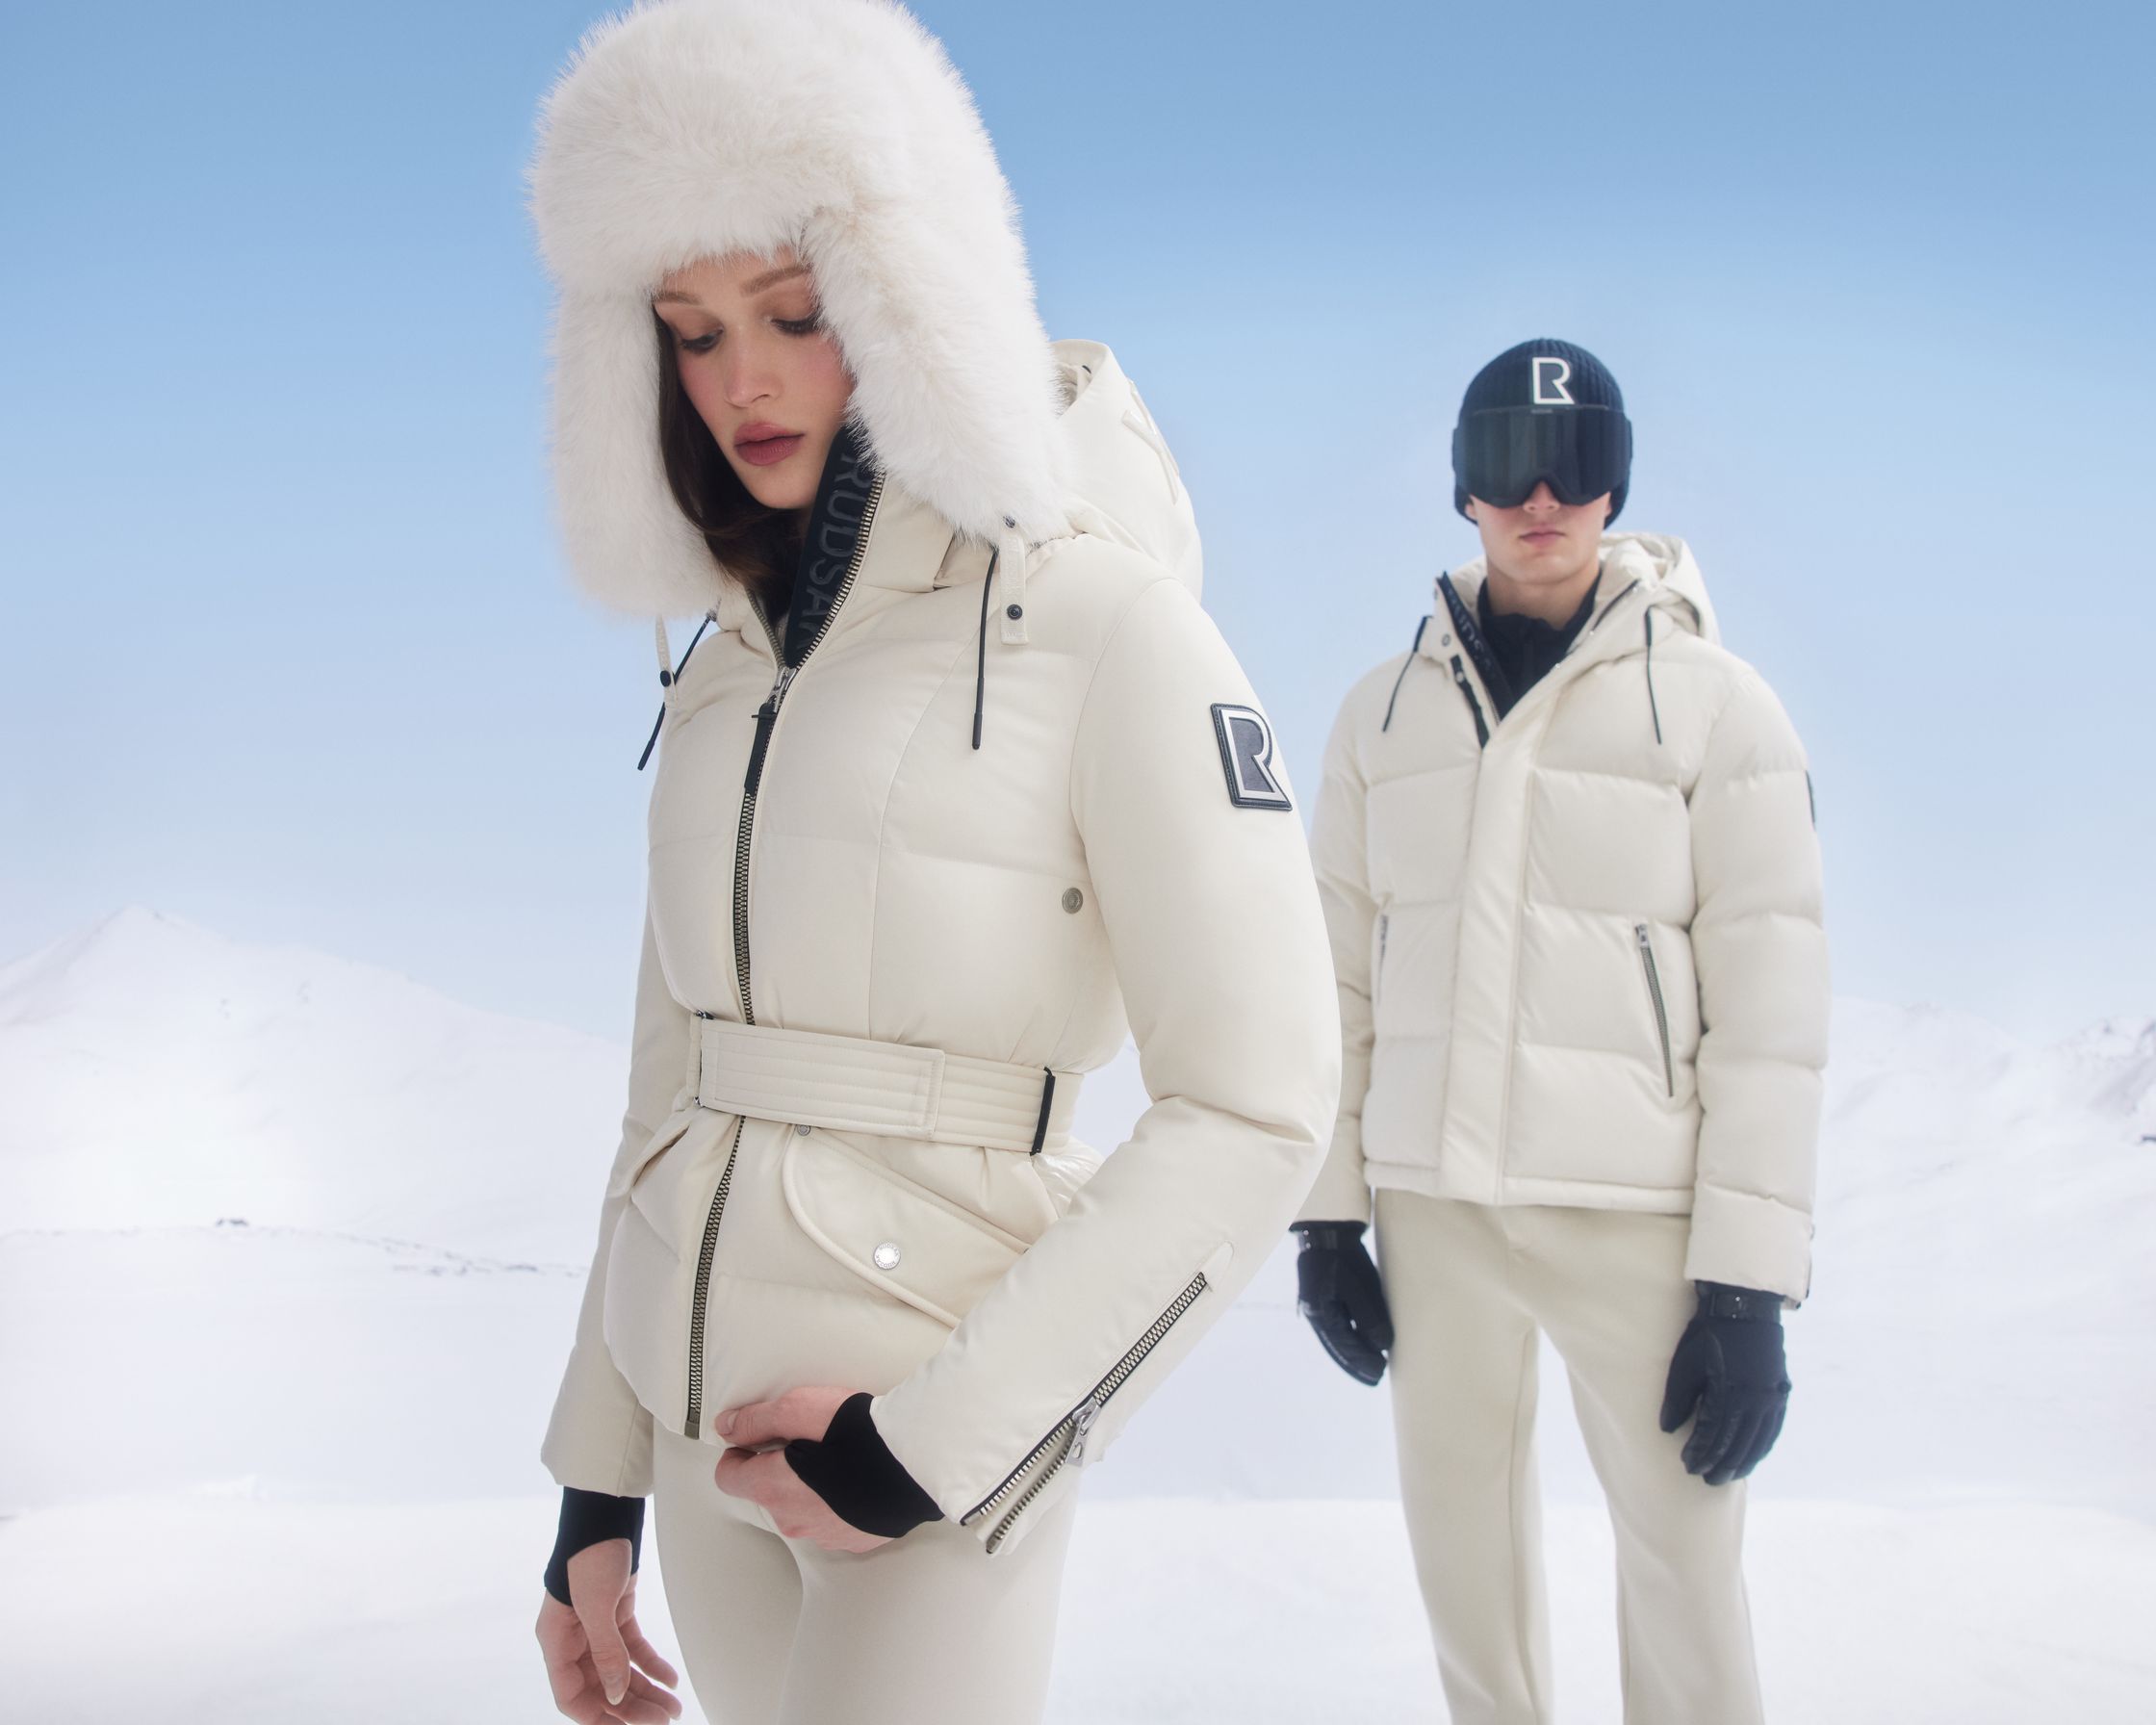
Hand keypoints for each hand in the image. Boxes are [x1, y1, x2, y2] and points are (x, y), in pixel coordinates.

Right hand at [535, 1542, 681, 1723]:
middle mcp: (574, 1640)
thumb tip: (615, 1694)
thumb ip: (605, 1652)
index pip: (571, 1695)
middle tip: (662, 1720)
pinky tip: (670, 1679)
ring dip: (646, 1691)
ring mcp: (595, 1629)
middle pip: (601, 1687)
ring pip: (620, 1672)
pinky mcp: (616, 1615)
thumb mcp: (596, 1605)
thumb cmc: (590, 1556)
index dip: (596, 1716)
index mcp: (557, 1641)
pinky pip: (633, 1649)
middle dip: (631, 1707)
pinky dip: (651, 1665)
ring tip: (674, 1707)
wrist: (606, 1516)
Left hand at [714, 1386, 893, 1552]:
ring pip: (801, 1508)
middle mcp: (792, 1520)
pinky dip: (838, 1501)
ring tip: (840, 1457)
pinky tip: (859, 1478)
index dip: (740, 1452)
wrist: (916, 1462)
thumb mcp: (798, 1408)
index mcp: (772, 1488)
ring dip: (809, 1486)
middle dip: (779, 1467)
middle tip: (810, 1438)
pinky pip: (832, 1520)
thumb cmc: (856, 1432)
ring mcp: (823, 1534)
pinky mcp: (853, 1540)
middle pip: (768, 1492)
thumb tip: (726, 1427)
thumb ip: (756, 1419)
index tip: (762, 1437)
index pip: (728, 1478)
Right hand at [1294, 1222, 1393, 1385]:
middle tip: (1378, 1378)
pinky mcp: (1331, 1297)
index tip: (1379, 1374)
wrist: (1329, 1229)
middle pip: (1339, 1345)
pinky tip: (1367, 1342)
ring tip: (1375, 1366)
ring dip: (1356, 1352)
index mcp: (1320, 1313)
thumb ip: (1369, 1315)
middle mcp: (1319, 1313)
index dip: (1361, 1362)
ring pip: (1341, 1336)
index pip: (1343, 1345)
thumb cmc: (1341, 1256)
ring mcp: (1323, 1305)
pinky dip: (1354, 1337)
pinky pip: (1343, 1323)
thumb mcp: (1358, 1285)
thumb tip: (1383, 1345)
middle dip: (1357, 1363)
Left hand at [1658, 1285, 1790, 1485]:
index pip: (1713, 1435)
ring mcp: (1771, 1398)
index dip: (1700, 1453)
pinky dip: (1761, 1447)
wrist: (1745, 1308)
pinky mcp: (1780, 1393)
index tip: (1687, 1466)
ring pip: (1757, 1441)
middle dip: (1720, 1464)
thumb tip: (1666, 1429)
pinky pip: (1772, 1429)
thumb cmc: (1708, 1334)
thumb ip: (1678, 1399)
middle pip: (1737, 1444)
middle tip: (1706, 1479)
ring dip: (1742, 1462)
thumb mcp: (1685, 1364)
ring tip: (1728, 1476)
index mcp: (1729, 1392)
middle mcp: (1755, 1400)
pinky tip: (1753, 1457)